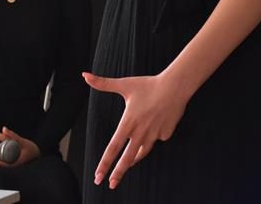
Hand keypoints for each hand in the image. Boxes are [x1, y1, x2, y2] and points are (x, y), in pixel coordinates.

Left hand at [0, 126, 40, 166]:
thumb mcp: (22, 141)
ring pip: (2, 165)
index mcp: (17, 163)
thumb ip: (13, 135)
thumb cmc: (31, 148)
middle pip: (2, 166)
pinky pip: (4, 162)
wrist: (36, 152)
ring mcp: (12, 164)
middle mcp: (14, 165)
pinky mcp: (12, 162)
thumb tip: (4, 129)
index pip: (6, 166)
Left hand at [83, 70, 188, 188]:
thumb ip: (103, 83)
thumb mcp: (125, 84)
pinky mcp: (166, 134)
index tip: (98, 176)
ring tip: (127, 164)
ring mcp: (154, 135)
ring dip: (133, 159)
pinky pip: (157, 139)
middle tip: (111, 184)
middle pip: (127, 158)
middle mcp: (140, 132)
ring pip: (142, 152)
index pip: (113, 148)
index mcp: (128, 123)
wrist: (176, 86)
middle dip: (118, 173)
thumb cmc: (148, 84)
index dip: (105, 163)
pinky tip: (155, 126)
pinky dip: (153, 137)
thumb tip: (85, 76)